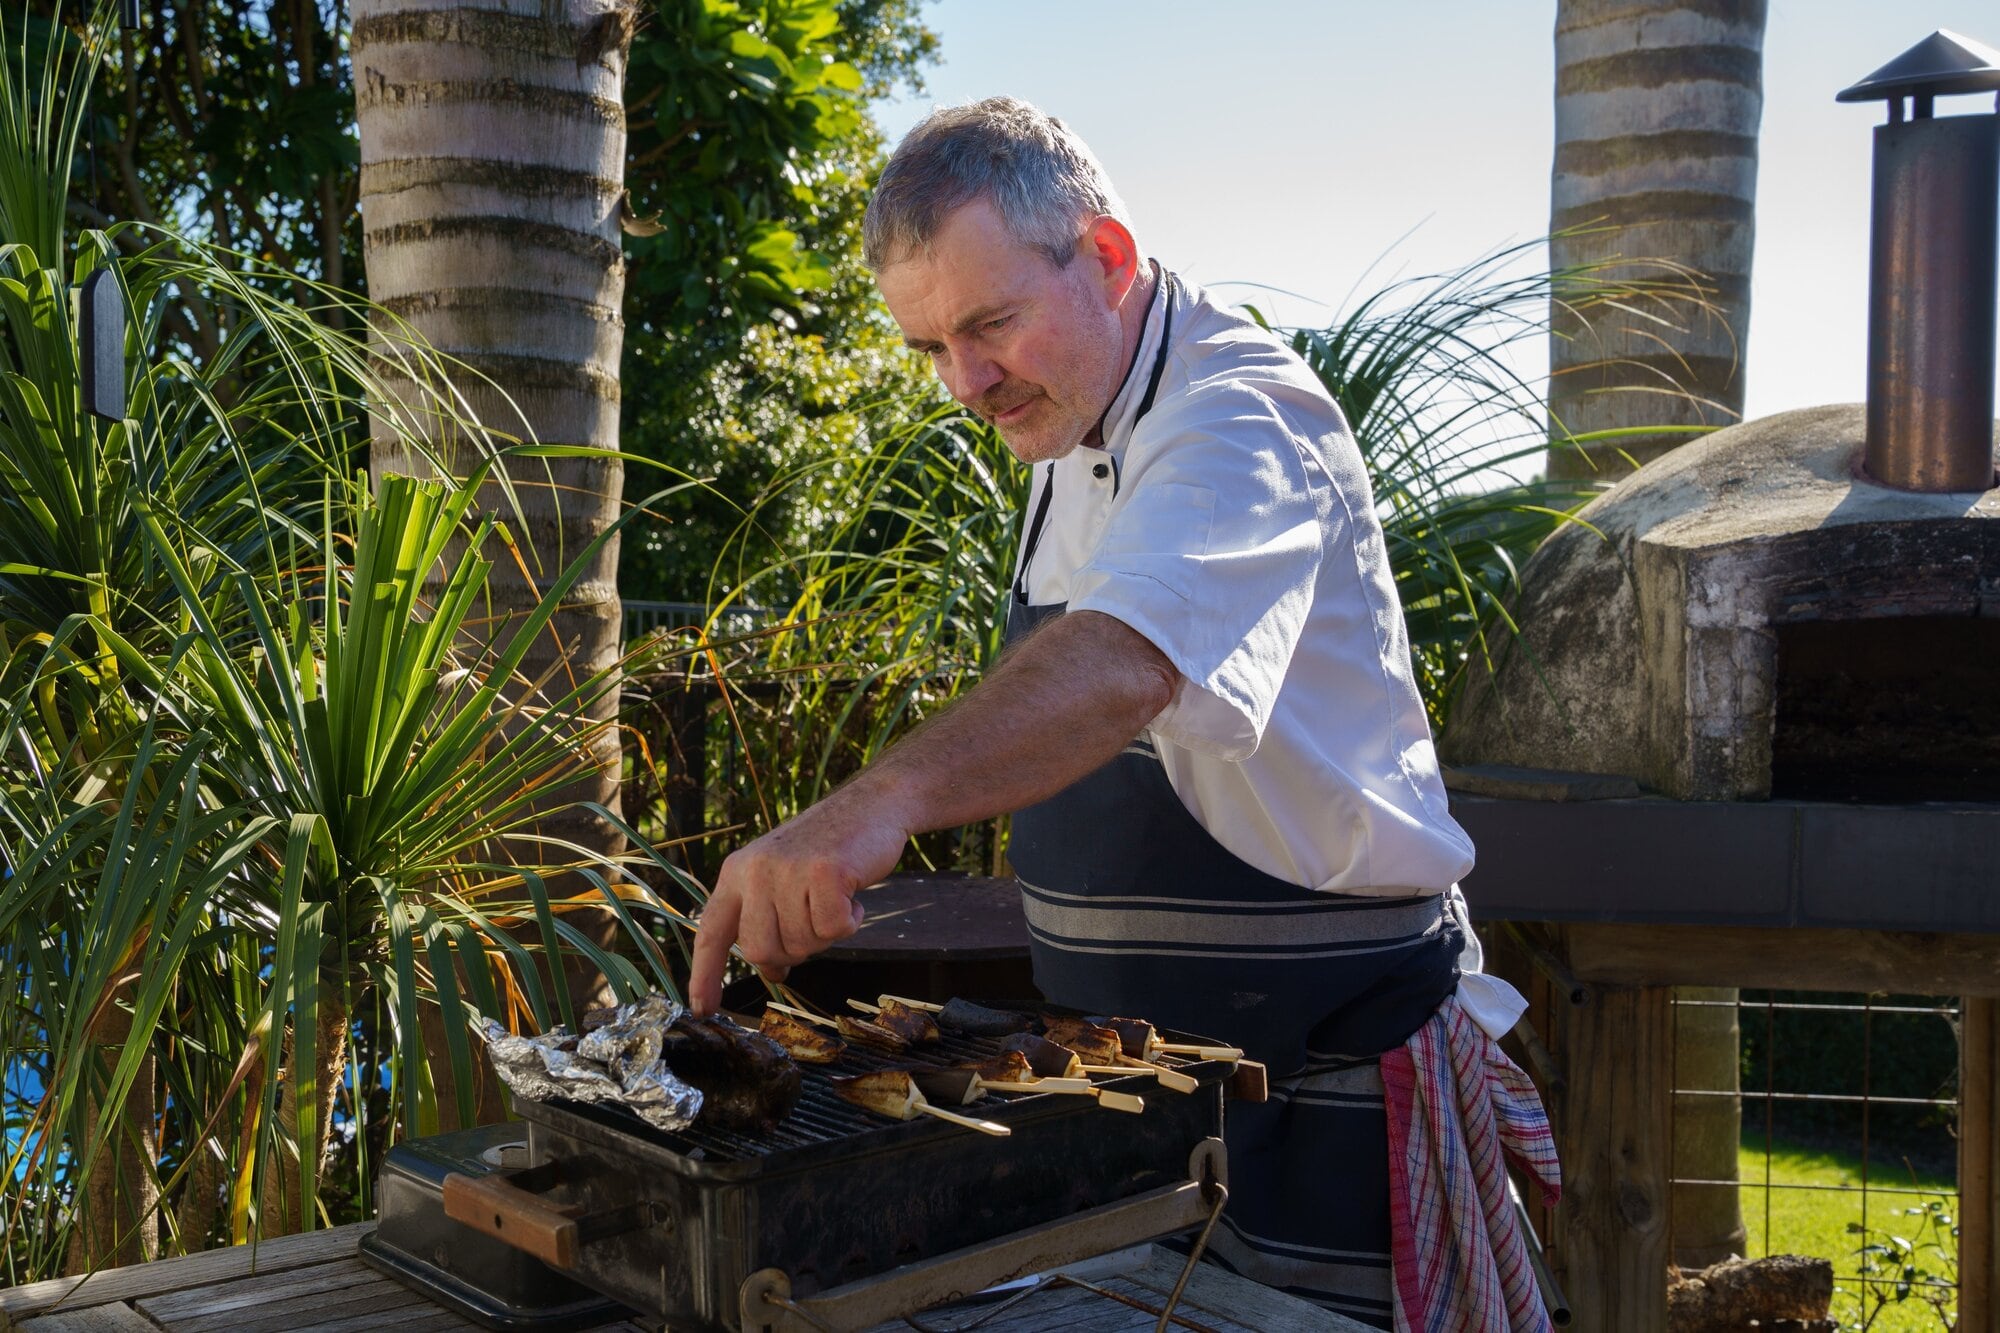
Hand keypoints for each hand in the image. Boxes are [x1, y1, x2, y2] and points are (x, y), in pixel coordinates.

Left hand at [686, 795, 911, 1013]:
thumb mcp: (784, 880)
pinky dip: (850, 921)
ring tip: (834, 896)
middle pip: (761, 950)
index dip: (705, 974)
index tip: (702, 1008)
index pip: (712, 932)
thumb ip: (769, 920)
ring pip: (801, 943)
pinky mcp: (824, 872)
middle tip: (814, 920)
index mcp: (737, 873)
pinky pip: (834, 929)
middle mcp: (754, 870)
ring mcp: (787, 870)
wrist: (870, 805)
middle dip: (793, 950)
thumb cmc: (828, 848)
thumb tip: (772, 971)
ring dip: (826, 932)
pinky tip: (852, 893)